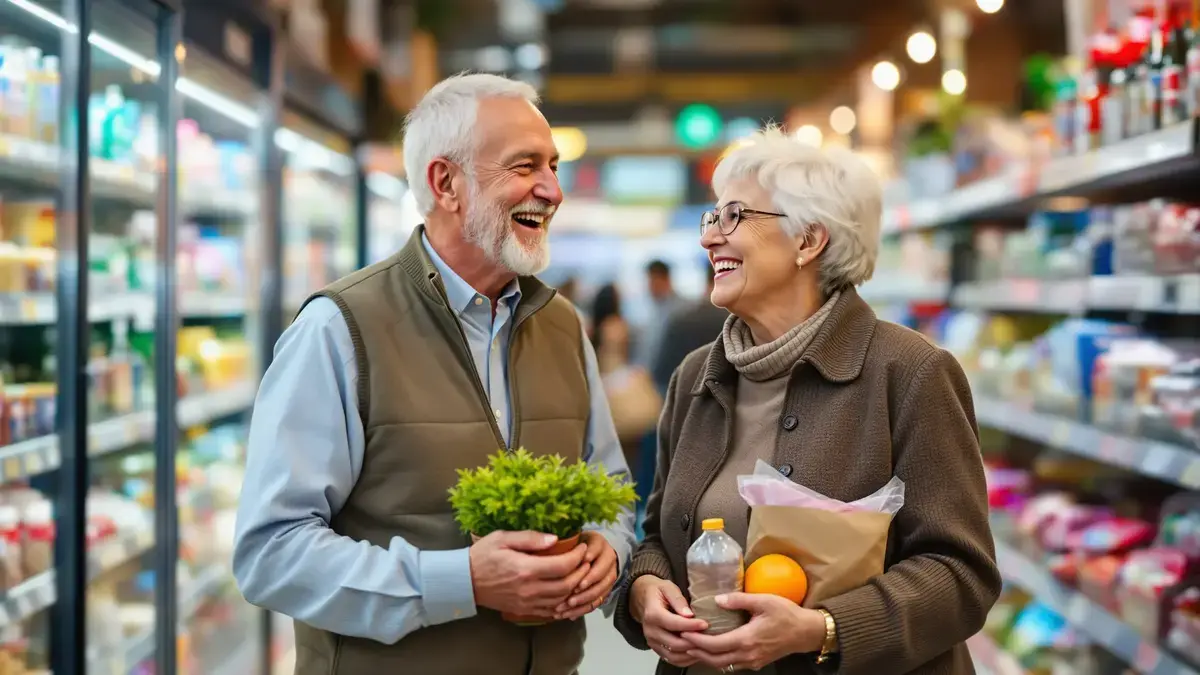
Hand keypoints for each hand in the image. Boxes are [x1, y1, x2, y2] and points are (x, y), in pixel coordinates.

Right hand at [469, 530, 589, 618]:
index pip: (562, 566)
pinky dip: (562, 603)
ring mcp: (527, 602)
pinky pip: (550, 611)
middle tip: (585, 561)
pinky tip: (567, 593)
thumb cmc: (482, 555)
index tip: (582, 547)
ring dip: (574, 588)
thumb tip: (555, 539)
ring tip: (579, 574)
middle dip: (581, 572)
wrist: (463, 581)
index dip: (577, 557)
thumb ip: (530, 538)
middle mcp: (529, 589)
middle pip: (567, 585)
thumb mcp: (502, 538)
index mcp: (525, 569)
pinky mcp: (523, 610)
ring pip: (561, 600)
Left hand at [554, 531, 618, 619]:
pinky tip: (570, 614)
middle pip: (601, 573)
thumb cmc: (571, 545)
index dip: (589, 555)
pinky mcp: (605, 589)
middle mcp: (607, 559)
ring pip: (600, 590)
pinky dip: (584, 609)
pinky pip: (597, 602)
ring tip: (567, 606)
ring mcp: (608, 575)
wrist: (587, 553)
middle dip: (587, 583)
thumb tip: (551, 541)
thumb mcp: (566, 537)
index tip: (581, 562)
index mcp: (598, 543)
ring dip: (584, 599)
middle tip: (572, 590)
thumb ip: (558, 539)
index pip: (596, 549)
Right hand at [631, 575, 708, 668]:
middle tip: (709, 637)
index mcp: (652, 614)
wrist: (644, 598)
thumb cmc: (658, 592)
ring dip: (691, 653)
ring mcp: (652, 642)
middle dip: (693, 642)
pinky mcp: (656, 648)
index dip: (690, 626)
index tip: (705, 624)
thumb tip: (689, 615)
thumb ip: (678, 600)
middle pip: (674, 643)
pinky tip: (697, 652)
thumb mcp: (668, 588)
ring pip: (673, 656)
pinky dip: (686, 659)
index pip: (673, 624)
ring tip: (705, 646)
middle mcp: (650, 631)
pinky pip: (672, 659)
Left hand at [681, 593, 824, 671]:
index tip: (684, 632)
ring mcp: (752, 662)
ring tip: (693, 646)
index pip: (714, 645)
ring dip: (706, 657)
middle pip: (714, 660)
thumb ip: (739, 600)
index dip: (697, 640)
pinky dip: (719, 659)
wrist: (807, 632)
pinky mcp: (756, 663)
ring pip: (722, 665)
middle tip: (682, 641)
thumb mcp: (764, 601)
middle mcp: (747, 655)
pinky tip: (713, 649)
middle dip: (696, 651)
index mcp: (747, 640)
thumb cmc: (787, 615)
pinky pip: (732, 665)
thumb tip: (717, 599)